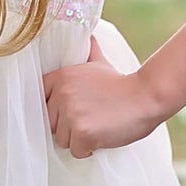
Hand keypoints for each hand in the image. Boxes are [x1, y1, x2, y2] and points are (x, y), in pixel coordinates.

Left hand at [43, 35, 162, 157]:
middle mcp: (62, 94)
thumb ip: (87, 52)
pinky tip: (102, 136)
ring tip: (98, 126)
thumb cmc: (122, 85)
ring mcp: (71, 113)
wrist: (146, 97)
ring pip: (62, 140)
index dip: (53, 109)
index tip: (68, 111)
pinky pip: (76, 151)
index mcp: (61, 77)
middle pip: (50, 124)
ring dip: (78, 139)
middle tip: (90, 118)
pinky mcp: (82, 132)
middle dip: (67, 127)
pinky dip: (89, 149)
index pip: (39, 99)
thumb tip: (87, 35)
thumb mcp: (99, 63)